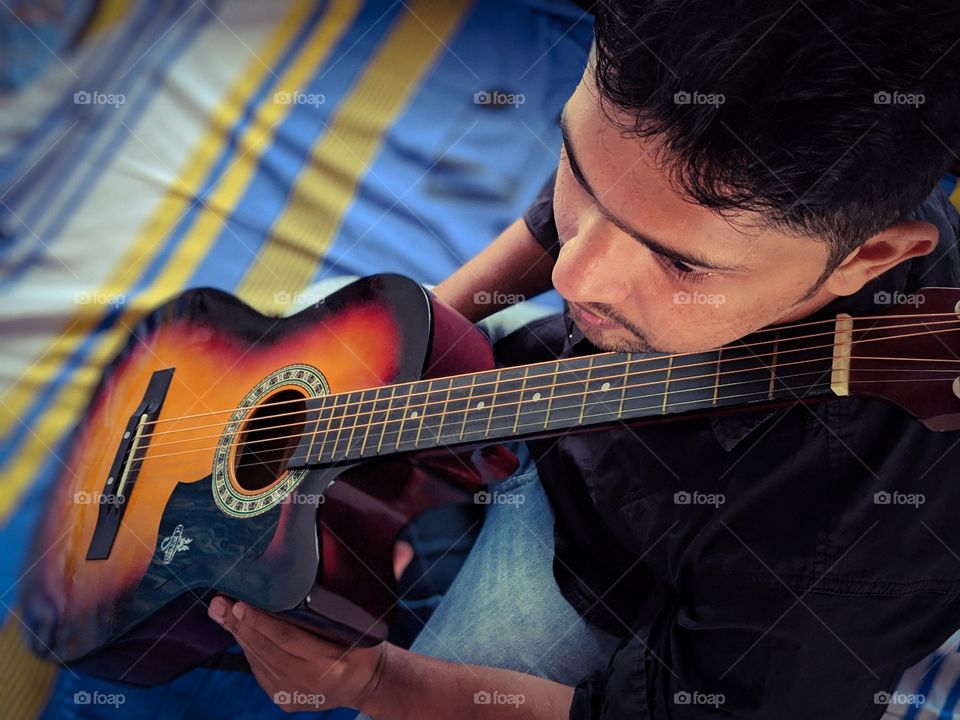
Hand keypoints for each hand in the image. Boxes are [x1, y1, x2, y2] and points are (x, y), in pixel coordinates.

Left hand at [208, 596, 384, 711]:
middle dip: (240, 624)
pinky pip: (259, 669)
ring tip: (220, 610)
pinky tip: (236, 628)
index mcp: (336, 664)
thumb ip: (388, 581)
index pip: (291, 639)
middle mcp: (312, 683)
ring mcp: (295, 694)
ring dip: (238, 635)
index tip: (241, 602)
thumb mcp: (375, 616)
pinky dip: (248, 647)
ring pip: (259, 660)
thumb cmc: (368, 641)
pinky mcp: (282, 699)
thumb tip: (405, 550)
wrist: (368, 682)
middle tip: (220, 602)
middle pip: (268, 649)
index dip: (263, 621)